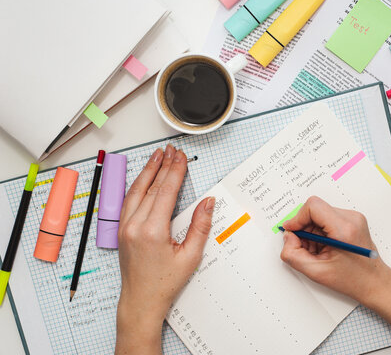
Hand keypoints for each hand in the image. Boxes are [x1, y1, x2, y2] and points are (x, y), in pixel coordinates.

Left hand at [115, 144, 214, 353]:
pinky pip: (129, 200)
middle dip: (163, 166)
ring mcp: (124, 227)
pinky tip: (144, 177)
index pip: (165, 192)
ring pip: (136, 191)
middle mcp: (134, 226)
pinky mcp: (121, 230)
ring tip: (157, 155)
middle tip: (172, 150)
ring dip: (148, 171)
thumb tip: (208, 202)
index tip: (181, 157)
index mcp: (152, 231)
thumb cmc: (164, 283)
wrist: (141, 301)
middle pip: (151, 187)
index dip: (175, 172)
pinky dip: (138, 185)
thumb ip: (200, 226)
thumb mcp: (190, 257)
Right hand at [280, 196, 390, 308]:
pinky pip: (327, 218)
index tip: (291, 232)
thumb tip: (288, 237)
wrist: (374, 282)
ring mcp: (353, 217)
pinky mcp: (352, 220)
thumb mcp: (316, 272)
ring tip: (318, 250)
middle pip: (315, 209)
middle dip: (304, 228)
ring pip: (320, 213)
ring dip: (312, 230)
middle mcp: (351, 218)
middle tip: (306, 247)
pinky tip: (324, 247)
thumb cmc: (352, 279)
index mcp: (344, 229)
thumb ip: (293, 255)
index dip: (297, 218)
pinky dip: (320, 231)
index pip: (313, 206)